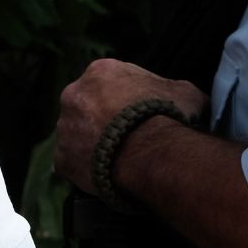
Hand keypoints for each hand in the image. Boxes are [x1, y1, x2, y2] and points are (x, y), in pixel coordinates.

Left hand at [54, 59, 207, 194]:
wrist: (152, 152)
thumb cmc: (167, 117)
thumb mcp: (184, 92)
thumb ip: (174, 90)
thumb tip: (185, 98)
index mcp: (100, 72)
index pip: (108, 84)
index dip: (123, 101)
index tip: (135, 116)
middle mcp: (74, 94)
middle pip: (86, 107)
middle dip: (102, 121)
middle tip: (123, 139)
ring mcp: (65, 127)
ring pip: (75, 135)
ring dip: (90, 145)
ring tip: (115, 159)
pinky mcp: (62, 158)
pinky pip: (71, 164)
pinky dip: (84, 170)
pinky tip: (104, 175)